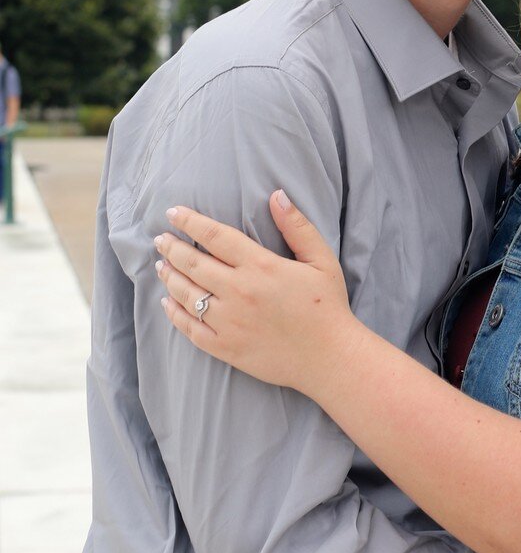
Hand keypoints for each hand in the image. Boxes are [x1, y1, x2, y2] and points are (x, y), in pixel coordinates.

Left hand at [154, 193, 353, 396]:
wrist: (329, 357)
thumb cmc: (328, 306)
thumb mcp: (321, 260)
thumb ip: (297, 226)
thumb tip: (276, 195)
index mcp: (261, 266)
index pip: (215, 236)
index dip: (190, 222)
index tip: (173, 213)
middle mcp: (239, 291)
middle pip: (193, 263)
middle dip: (172, 248)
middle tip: (160, 239)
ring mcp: (229, 321)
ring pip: (186, 294)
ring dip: (169, 277)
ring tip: (161, 266)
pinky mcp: (226, 347)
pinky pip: (190, 328)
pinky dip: (174, 314)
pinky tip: (167, 303)